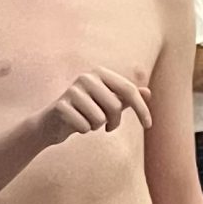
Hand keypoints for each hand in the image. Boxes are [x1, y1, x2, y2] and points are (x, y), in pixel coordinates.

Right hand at [37, 68, 151, 146]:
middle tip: (107, 126)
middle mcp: (86, 77)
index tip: (148, 126)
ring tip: (88, 121)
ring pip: (99, 119)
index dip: (142, 109)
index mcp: (100, 73)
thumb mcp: (109, 104)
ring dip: (96, 126)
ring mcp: (72, 90)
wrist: (53, 121)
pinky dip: (83, 130)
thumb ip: (127, 98)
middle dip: (114, 122)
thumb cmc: (86, 111)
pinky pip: (84, 126)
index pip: (128, 89)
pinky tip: (75, 124)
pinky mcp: (61, 106)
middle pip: (114, 106)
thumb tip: (148, 92)